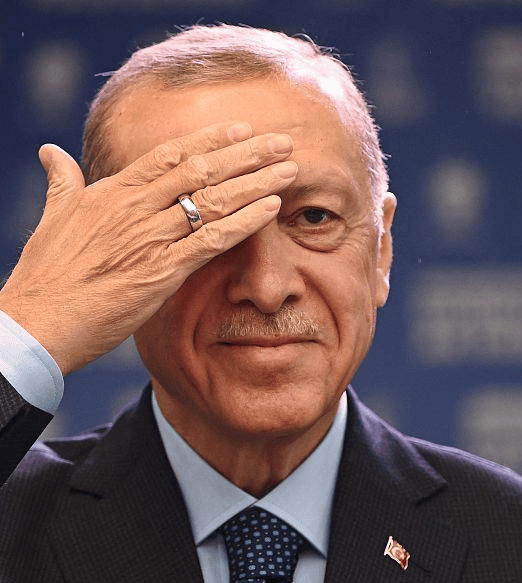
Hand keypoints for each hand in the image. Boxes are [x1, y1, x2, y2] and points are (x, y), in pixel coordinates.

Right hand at [0, 121, 296, 373]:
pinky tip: (271, 208)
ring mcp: (151, 238)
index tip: (243, 128)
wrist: (38, 320)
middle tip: (283, 142)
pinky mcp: (163, 271)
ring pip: (214, 201)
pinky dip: (245, 222)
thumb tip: (51, 151)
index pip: (170, 154)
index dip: (210, 139)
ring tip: (289, 169)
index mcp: (113, 192)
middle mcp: (136, 209)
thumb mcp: (53, 217)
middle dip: (246, 154)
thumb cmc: (45, 274)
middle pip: (201, 171)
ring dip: (256, 182)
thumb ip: (63, 182)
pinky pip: (213, 240)